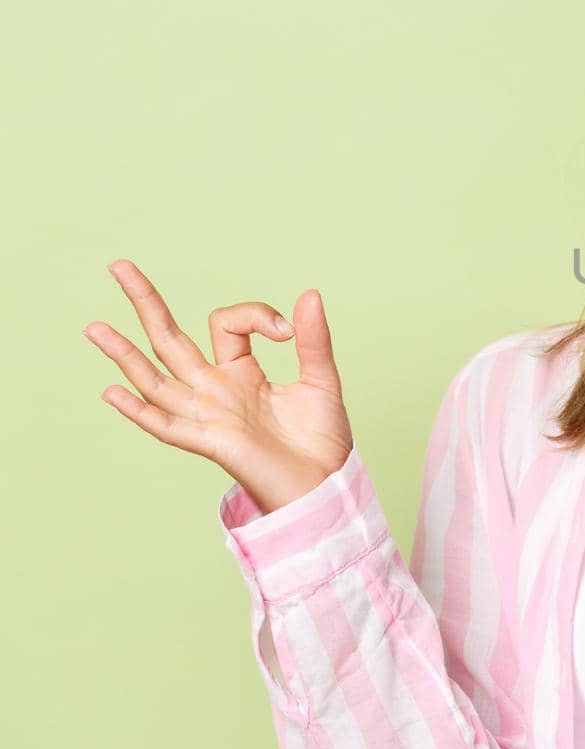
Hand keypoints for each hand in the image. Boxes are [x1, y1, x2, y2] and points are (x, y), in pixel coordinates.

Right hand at [85, 258, 354, 514]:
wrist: (325, 483)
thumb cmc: (320, 437)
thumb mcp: (320, 379)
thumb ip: (313, 339)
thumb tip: (310, 293)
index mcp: (241, 371)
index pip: (226, 323)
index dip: (255, 314)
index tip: (286, 330)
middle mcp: (215, 389)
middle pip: (170, 339)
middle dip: (146, 302)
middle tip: (118, 265)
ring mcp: (208, 415)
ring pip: (157, 379)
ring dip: (125, 355)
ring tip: (94, 327)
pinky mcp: (210, 442)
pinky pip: (168, 425)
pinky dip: (140, 410)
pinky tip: (112, 391)